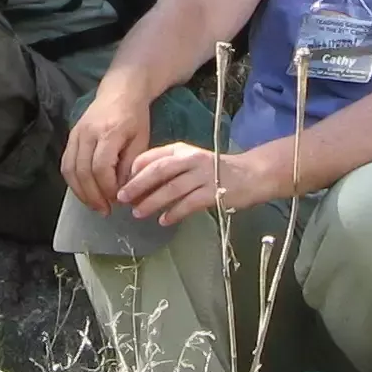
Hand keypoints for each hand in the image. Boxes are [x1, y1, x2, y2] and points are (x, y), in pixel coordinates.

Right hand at [62, 79, 153, 212]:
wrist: (120, 90)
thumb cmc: (135, 116)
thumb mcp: (142, 140)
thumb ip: (131, 165)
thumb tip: (122, 191)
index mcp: (108, 132)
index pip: (100, 168)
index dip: (107, 189)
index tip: (118, 200)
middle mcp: (87, 133)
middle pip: (83, 171)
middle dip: (93, 196)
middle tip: (105, 211)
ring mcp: (76, 133)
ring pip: (70, 169)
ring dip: (80, 192)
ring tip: (94, 205)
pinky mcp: (71, 135)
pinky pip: (65, 163)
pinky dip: (72, 181)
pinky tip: (84, 191)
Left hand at [116, 141, 266, 226]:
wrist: (250, 175)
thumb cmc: (214, 170)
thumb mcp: (189, 161)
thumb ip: (167, 167)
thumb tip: (137, 182)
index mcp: (181, 150)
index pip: (152, 156)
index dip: (134, 170)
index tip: (121, 183)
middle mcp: (190, 159)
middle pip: (159, 171)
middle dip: (138, 185)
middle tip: (123, 198)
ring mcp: (203, 175)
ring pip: (171, 189)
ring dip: (152, 202)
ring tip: (138, 213)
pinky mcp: (214, 192)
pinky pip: (189, 204)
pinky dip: (174, 212)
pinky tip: (164, 221)